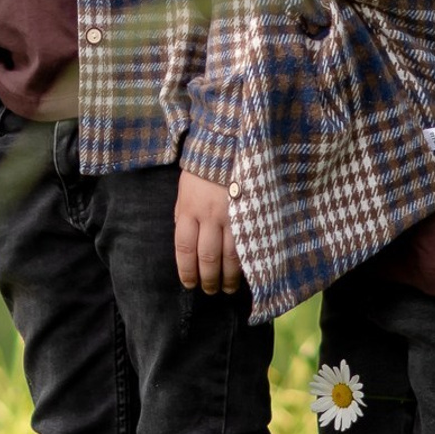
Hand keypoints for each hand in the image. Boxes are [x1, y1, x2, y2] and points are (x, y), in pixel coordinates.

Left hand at [174, 168, 241, 293]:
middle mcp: (209, 214)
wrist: (228, 143)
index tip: (189, 284)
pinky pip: (248, 242)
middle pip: (207, 256)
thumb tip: (185, 244)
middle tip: (209, 291)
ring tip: (227, 288)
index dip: (186, 270)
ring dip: (228, 277)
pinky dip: (246, 261)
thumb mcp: (185, 191)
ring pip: (230, 255)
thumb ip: (184, 215)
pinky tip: (245, 272)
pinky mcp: (250, 212)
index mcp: (188, 208)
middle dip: (208, 279)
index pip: (184, 248)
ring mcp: (232, 214)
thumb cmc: (202, 169)